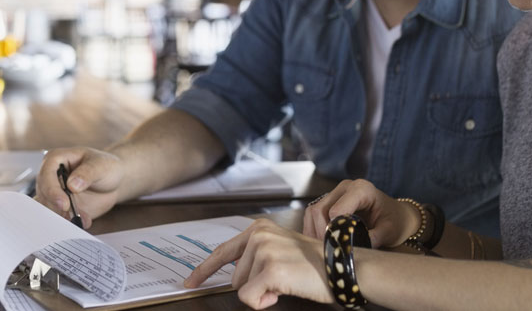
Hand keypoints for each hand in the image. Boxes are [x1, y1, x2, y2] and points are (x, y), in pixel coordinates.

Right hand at [33, 147, 123, 228]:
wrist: (113, 181)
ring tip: (82, 219)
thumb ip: (87, 173)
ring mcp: (53, 193)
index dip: (52, 190)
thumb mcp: (101, 166)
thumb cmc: (105, 167)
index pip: (46, 174)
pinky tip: (80, 223)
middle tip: (72, 217)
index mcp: (56, 159)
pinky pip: (56, 217)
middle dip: (57, 207)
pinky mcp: (58, 207)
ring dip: (63, 217)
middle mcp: (50, 176)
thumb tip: (72, 184)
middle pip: (43, 194)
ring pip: (47, 208)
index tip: (64, 203)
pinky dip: (66, 222)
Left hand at [184, 218, 331, 308]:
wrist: (341, 266)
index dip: (203, 270)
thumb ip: (256, 255)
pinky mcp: (270, 269)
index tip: (190, 282)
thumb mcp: (281, 248)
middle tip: (282, 278)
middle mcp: (258, 235)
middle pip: (234, 277)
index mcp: (259, 228)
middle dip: (254, 285)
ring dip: (262, 292)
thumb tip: (235, 274)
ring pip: (242, 288)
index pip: (223, 252)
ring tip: (287, 281)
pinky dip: (265, 301)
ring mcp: (263, 251)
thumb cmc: (315, 263)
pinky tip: (284, 289)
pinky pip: (250, 298)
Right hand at [303, 179, 418, 248]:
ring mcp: (336, 193)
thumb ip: (373, 238)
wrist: (398, 215)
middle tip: (328, 250)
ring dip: (314, 231)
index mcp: (362, 189)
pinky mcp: (330, 201)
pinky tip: (322, 242)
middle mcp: (345, 187)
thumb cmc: (396, 221)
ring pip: (312, 211)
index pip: (336, 209)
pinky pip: (313, 214)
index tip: (338, 245)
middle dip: (320, 233)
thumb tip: (352, 249)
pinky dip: (313, 229)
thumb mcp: (389, 231)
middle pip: (319, 210)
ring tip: (324, 248)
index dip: (333, 229)